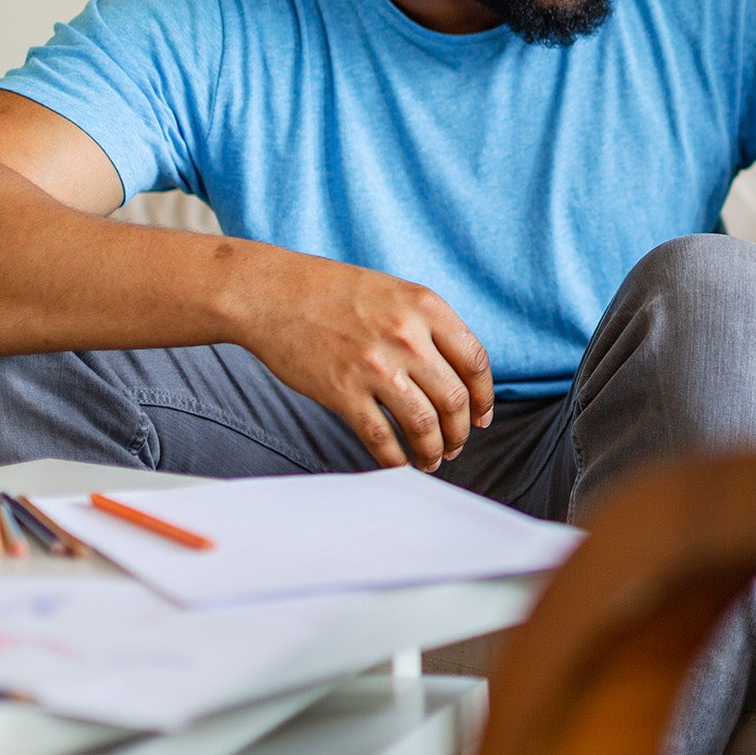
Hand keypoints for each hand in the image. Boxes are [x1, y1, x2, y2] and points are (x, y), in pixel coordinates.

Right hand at [233, 249, 494, 469]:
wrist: (272, 293)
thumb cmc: (333, 292)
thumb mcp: (394, 293)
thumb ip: (428, 327)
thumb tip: (458, 375)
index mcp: (426, 306)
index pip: (475, 362)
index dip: (484, 397)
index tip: (482, 416)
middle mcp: (406, 336)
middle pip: (454, 399)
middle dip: (461, 431)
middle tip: (456, 445)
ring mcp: (374, 366)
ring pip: (423, 425)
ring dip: (433, 450)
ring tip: (432, 460)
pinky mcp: (342, 391)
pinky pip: (379, 437)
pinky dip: (394, 459)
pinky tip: (398, 462)